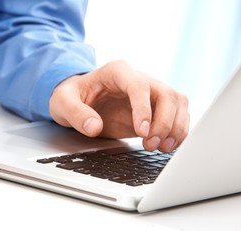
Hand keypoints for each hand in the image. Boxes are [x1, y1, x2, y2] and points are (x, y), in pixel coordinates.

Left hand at [50, 60, 189, 151]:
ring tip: (162, 148)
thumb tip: (94, 127)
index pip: (139, 85)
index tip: (142, 132)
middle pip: (166, 94)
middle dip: (164, 122)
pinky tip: (168, 146)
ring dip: (176, 128)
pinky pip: (177, 115)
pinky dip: (178, 131)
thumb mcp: (63, 102)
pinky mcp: (155, 108)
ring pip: (177, 103)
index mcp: (117, 72)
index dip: (144, 109)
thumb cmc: (72, 96)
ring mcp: (149, 93)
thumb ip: (76, 113)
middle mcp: (138, 79)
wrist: (78, 100)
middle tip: (151, 144)